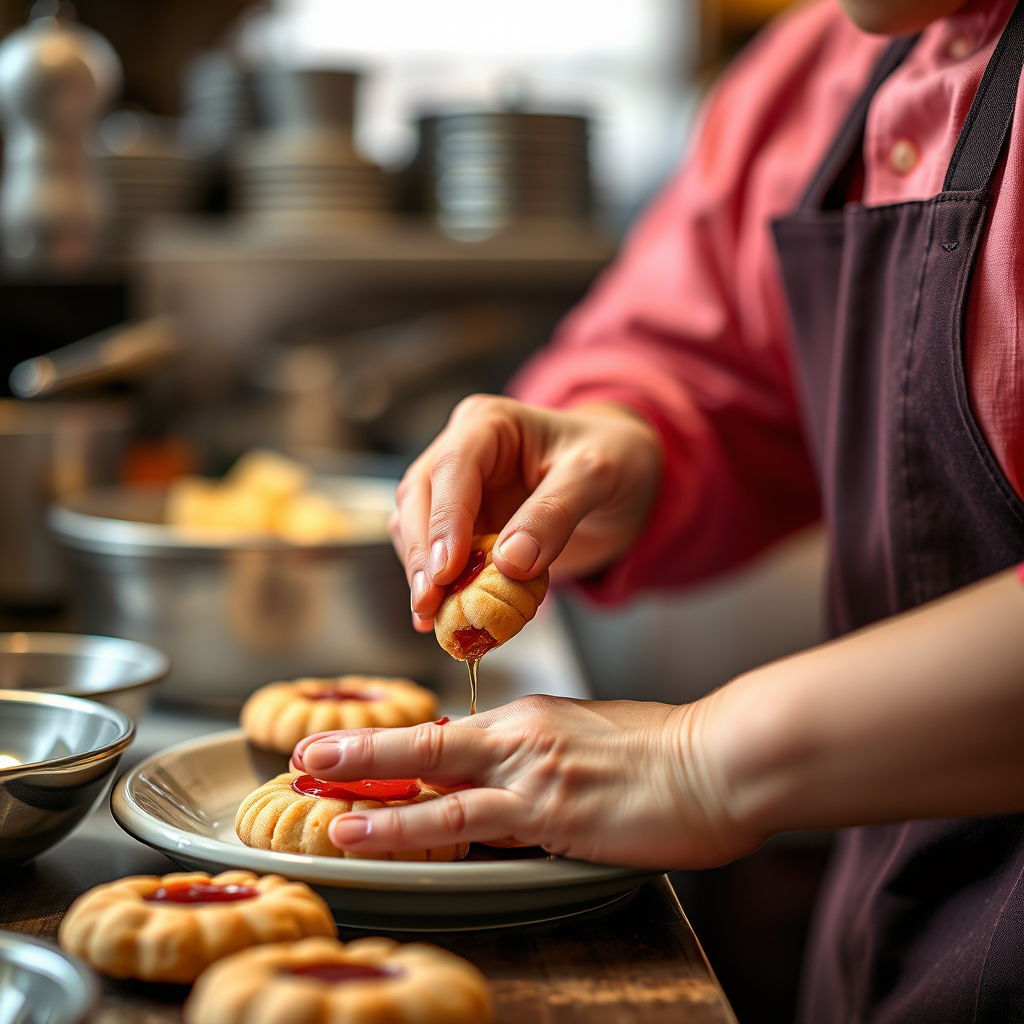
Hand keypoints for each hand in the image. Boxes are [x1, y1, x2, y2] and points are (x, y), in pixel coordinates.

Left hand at [291, 695, 761, 869]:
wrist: (722, 759)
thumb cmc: (669, 754)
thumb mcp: (595, 739)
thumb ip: (544, 756)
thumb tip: (507, 775)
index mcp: (533, 719)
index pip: (450, 736)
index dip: (397, 749)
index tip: (355, 757)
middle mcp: (522, 738)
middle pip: (424, 744)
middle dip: (359, 753)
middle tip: (305, 755)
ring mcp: (532, 774)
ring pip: (430, 781)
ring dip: (364, 792)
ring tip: (312, 798)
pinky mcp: (549, 814)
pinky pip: (463, 821)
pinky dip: (406, 827)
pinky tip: (369, 834)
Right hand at [389, 395, 661, 631]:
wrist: (624, 480)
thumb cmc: (612, 459)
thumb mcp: (596, 476)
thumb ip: (554, 514)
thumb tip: (510, 563)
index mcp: (488, 424)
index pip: (453, 467)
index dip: (444, 520)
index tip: (446, 570)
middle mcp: (461, 452)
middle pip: (418, 498)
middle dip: (422, 555)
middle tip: (431, 606)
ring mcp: (456, 492)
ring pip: (415, 531)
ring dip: (426, 577)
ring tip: (442, 620)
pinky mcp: (460, 528)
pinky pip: (437, 559)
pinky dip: (441, 589)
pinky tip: (448, 618)